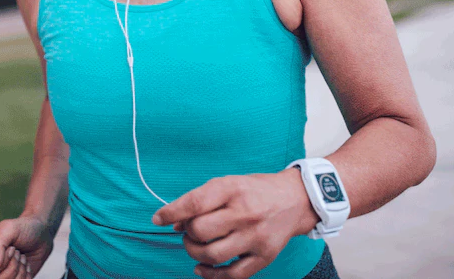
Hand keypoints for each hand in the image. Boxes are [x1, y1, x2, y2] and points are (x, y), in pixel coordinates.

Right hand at [0, 215, 54, 278]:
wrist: (41, 235)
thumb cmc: (23, 228)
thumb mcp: (9, 228)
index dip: (1, 263)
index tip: (11, 248)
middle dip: (12, 268)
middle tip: (18, 253)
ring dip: (20, 271)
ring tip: (22, 258)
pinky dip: (26, 277)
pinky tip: (26, 266)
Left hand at [150, 169, 317, 278]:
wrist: (295, 200)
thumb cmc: (255, 190)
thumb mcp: (228, 184)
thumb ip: (201, 200)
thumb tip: (174, 221)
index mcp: (232, 189)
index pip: (194, 203)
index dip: (171, 213)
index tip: (158, 219)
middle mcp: (244, 213)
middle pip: (201, 231)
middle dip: (186, 233)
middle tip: (188, 231)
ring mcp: (255, 237)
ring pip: (213, 254)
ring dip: (195, 253)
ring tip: (195, 245)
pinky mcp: (264, 256)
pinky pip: (232, 274)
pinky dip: (211, 275)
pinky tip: (202, 268)